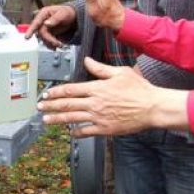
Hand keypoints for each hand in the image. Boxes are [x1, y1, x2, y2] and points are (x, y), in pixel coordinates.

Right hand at [24, 3, 77, 48]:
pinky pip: (46, 41)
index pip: (36, 22)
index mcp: (43, 13)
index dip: (31, 30)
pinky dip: (51, 44)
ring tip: (60, 44)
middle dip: (49, 40)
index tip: (27, 37)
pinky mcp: (46, 34)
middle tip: (58, 44)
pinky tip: (57, 45)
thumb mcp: (63, 14)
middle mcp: (41, 21)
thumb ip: (55, 19)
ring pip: (43, 38)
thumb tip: (46, 24)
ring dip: (50, 43)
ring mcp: (43, 28)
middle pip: (41, 33)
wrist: (71, 17)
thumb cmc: (67, 12)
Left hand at [37, 57, 189, 136]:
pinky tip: (70, 132)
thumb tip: (87, 60)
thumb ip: (100, 68)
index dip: (56, 92)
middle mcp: (95, 103)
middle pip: (67, 104)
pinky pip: (86, 131)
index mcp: (97, 88)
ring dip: (57, 119)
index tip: (46, 93)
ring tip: (46, 120)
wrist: (153, 107)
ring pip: (72, 118)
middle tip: (40, 107)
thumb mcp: (119, 72)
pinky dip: (76, 132)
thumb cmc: (139, 89)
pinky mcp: (105, 129)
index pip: (70, 90)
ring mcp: (99, 117)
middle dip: (51, 106)